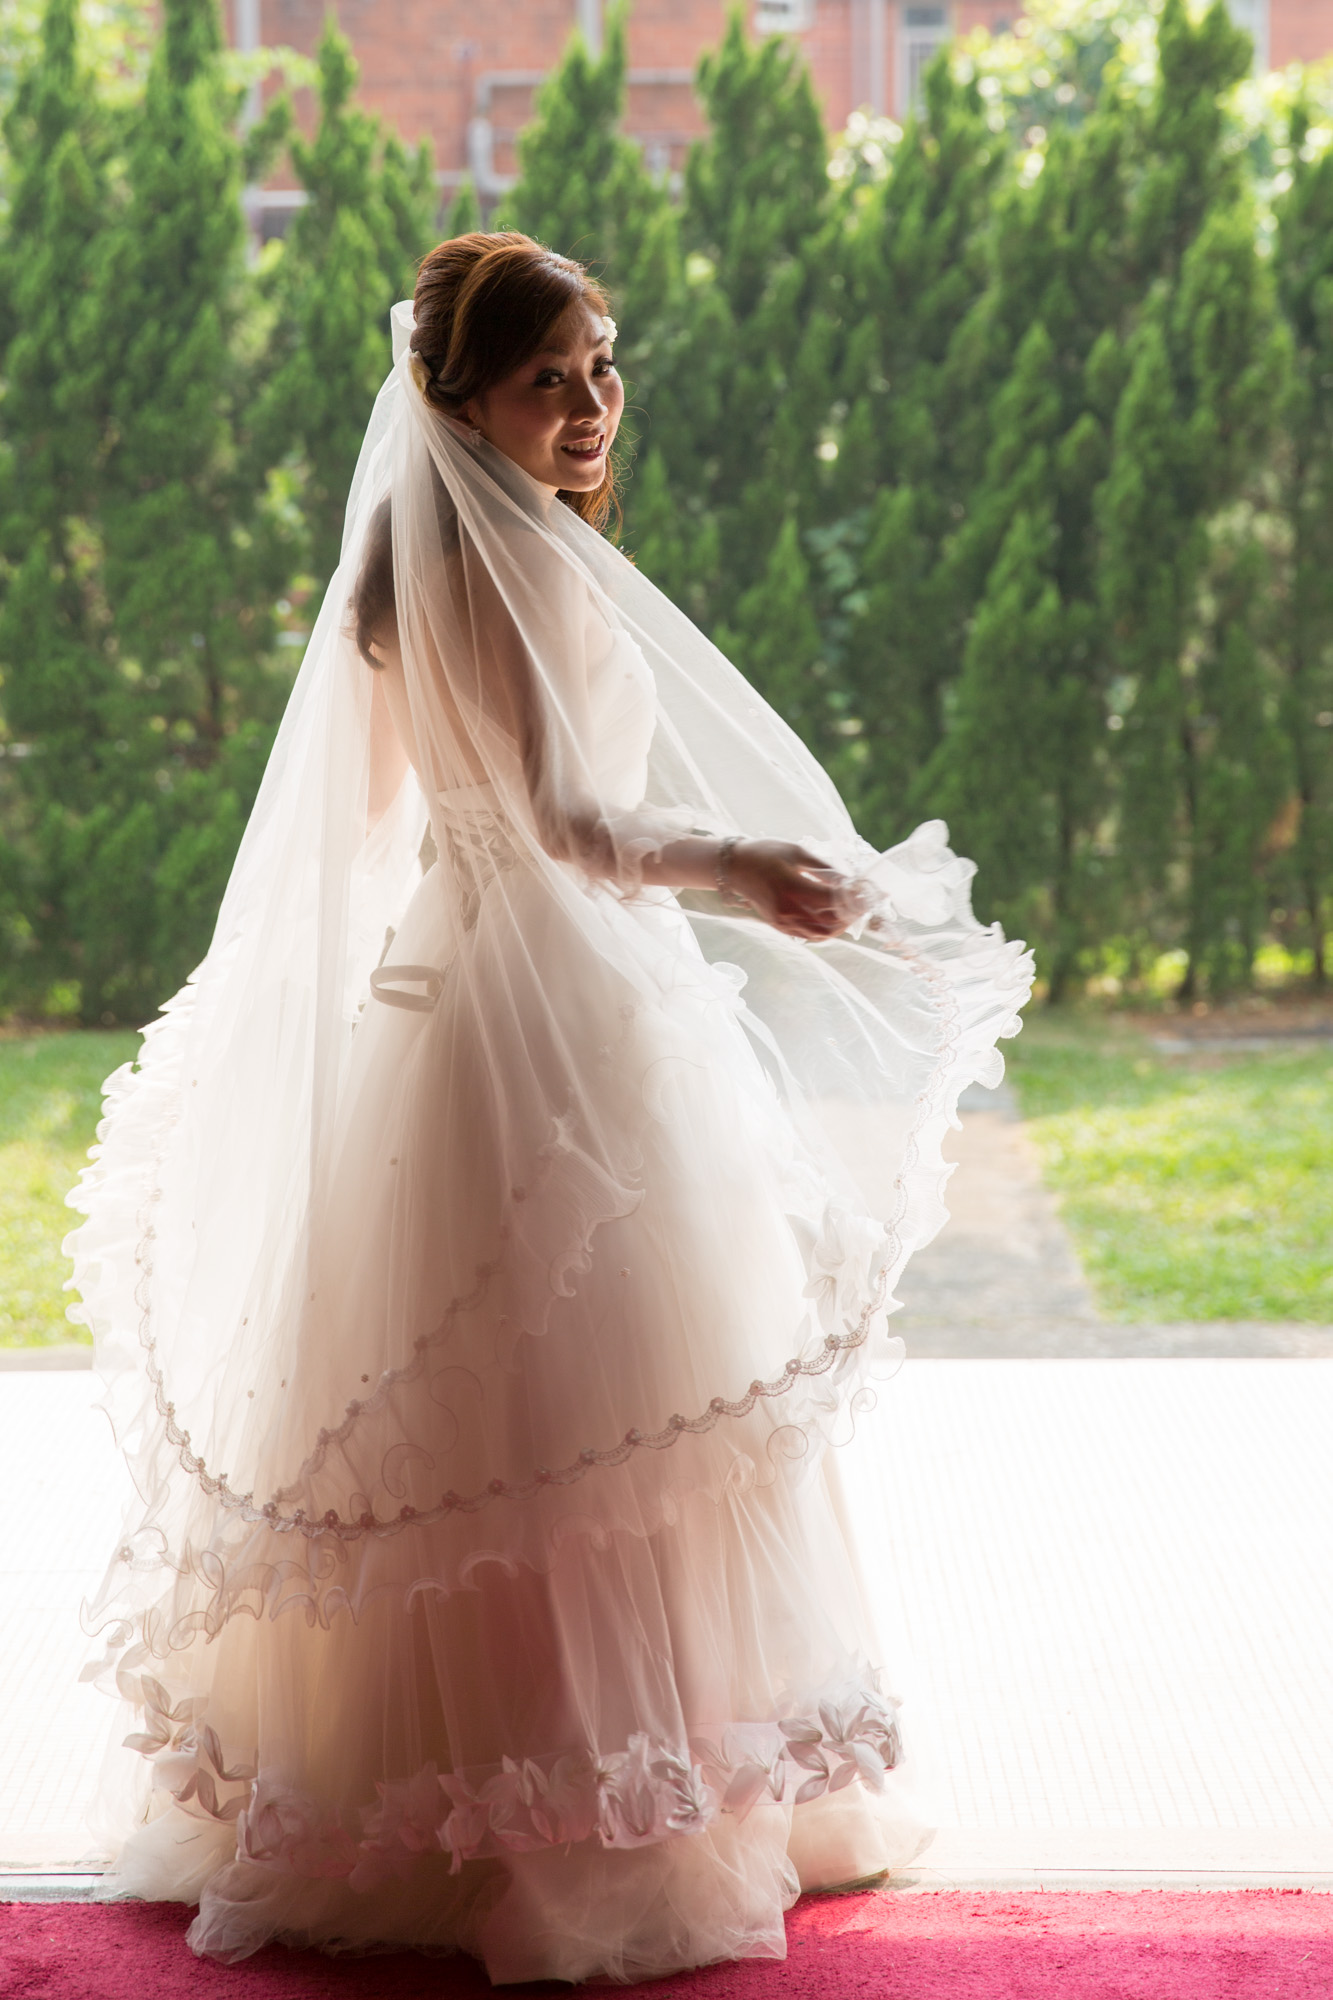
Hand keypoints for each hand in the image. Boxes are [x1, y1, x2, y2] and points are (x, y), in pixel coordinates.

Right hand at [725, 839, 857, 940]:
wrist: (735, 867)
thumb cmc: (766, 854)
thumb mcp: (797, 852)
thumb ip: (825, 868)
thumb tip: (850, 880)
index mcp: (792, 888)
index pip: (832, 901)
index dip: (854, 899)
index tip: (868, 892)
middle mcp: (787, 910)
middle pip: (831, 922)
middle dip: (852, 914)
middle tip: (864, 904)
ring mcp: (782, 921)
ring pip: (822, 933)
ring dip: (841, 926)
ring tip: (852, 913)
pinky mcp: (779, 926)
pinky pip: (809, 935)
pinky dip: (826, 930)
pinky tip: (834, 920)